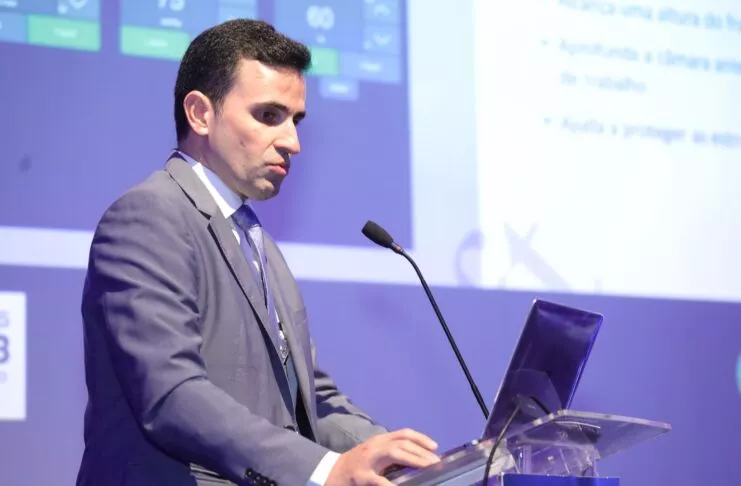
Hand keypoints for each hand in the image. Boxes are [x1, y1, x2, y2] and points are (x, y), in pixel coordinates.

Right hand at [325, 428, 439, 485]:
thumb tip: (417, 460)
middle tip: (435, 462)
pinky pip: (379, 480)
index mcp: (379, 441)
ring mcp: (367, 460)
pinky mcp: (361, 476)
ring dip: (413, 459)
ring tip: (426, 467)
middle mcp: (375, 446)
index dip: (421, 438)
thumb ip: (392, 456)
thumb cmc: (357, 466)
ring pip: (394, 453)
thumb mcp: (374, 456)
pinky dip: (392, 485)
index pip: (403, 434)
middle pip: (402, 443)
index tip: (435, 447)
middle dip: (421, 451)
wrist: (330, 473)